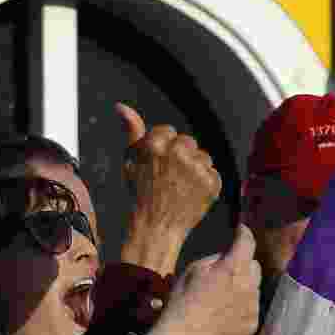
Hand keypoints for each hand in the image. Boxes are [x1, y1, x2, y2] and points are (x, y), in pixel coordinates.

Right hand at [117, 103, 221, 275]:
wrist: (155, 228)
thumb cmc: (140, 194)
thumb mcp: (130, 161)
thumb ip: (131, 131)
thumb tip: (121, 106)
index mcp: (156, 144)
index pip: (168, 131)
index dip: (163, 148)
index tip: (157, 165)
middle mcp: (178, 153)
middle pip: (187, 141)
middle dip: (180, 155)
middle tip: (169, 177)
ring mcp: (197, 169)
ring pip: (202, 156)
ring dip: (194, 168)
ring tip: (180, 186)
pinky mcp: (212, 184)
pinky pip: (213, 173)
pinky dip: (205, 183)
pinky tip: (190, 194)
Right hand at [147, 223, 261, 334]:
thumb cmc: (183, 301)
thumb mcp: (194, 269)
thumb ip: (217, 258)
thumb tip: (230, 254)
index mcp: (234, 269)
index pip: (248, 242)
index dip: (244, 233)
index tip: (241, 229)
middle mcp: (249, 286)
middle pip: (255, 266)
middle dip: (243, 264)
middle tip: (226, 271)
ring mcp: (253, 307)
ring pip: (254, 288)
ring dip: (243, 286)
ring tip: (223, 296)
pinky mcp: (253, 324)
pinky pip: (252, 307)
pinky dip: (243, 306)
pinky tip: (225, 312)